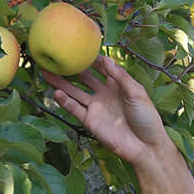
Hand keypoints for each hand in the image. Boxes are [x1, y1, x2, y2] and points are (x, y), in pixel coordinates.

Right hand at [41, 55, 169, 166]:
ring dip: (61, 83)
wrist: (145, 147)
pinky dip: (65, 101)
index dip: (90, 57)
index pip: (101, 67)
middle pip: (83, 78)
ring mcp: (96, 108)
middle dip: (71, 68)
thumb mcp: (137, 93)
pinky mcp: (90, 122)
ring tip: (46, 72)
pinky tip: (56, 92)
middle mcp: (104, 94)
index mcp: (118, 84)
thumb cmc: (146, 118)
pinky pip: (74, 109)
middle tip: (57, 57)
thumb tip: (105, 58)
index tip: (78, 46)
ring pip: (74, 92)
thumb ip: (120, 76)